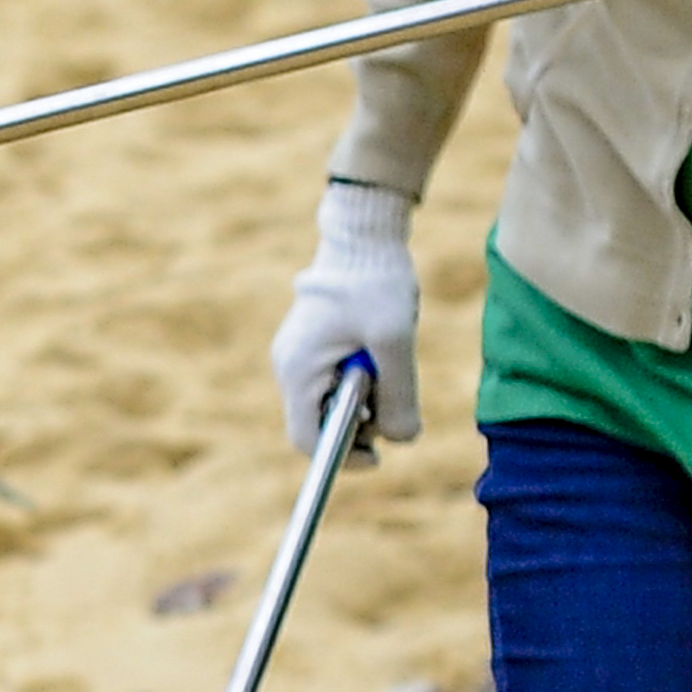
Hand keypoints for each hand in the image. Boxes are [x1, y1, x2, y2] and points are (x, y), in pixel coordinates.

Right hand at [270, 181, 420, 454]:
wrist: (363, 234)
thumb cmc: (375, 283)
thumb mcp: (395, 341)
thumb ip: (399, 396)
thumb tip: (403, 440)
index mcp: (298, 370)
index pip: (307, 440)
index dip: (343, 457)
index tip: (379, 455)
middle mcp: (289, 367)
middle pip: (319, 424)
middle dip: (360, 425)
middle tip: (393, 399)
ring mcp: (299, 355)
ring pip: (331, 402)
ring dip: (366, 399)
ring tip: (389, 362)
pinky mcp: (313, 345)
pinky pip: (336, 381)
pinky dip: (363, 379)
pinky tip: (380, 350)